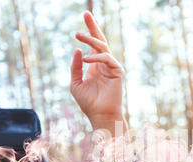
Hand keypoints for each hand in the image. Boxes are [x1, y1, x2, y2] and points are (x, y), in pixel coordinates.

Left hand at [70, 11, 126, 135]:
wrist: (100, 116)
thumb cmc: (89, 103)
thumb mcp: (76, 83)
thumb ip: (75, 67)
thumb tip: (77, 50)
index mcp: (95, 65)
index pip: (93, 45)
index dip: (90, 31)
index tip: (85, 17)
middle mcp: (104, 64)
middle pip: (100, 40)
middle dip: (93, 27)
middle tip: (86, 14)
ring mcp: (112, 67)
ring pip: (103, 47)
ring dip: (91, 39)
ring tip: (77, 35)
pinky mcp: (117, 72)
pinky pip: (107, 59)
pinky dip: (96, 58)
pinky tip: (86, 60)